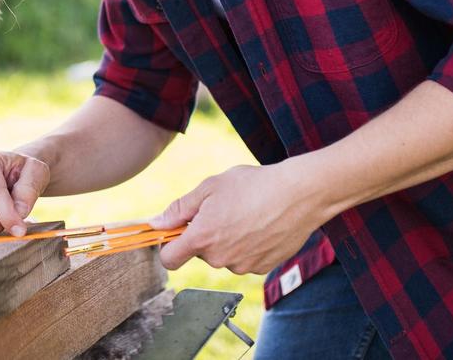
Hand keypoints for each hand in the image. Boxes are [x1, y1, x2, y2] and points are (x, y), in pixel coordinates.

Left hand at [150, 162, 322, 274]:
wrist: (298, 194)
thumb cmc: (251, 185)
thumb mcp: (209, 188)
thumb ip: (179, 209)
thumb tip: (155, 224)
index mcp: (202, 238)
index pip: (169, 259)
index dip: (167, 246)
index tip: (172, 234)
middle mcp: (220, 258)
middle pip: (199, 253)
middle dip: (203, 234)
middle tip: (221, 209)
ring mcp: (243, 266)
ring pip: (223, 256)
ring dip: (226, 240)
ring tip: (244, 214)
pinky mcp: (263, 268)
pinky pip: (244, 260)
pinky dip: (246, 246)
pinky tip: (258, 225)